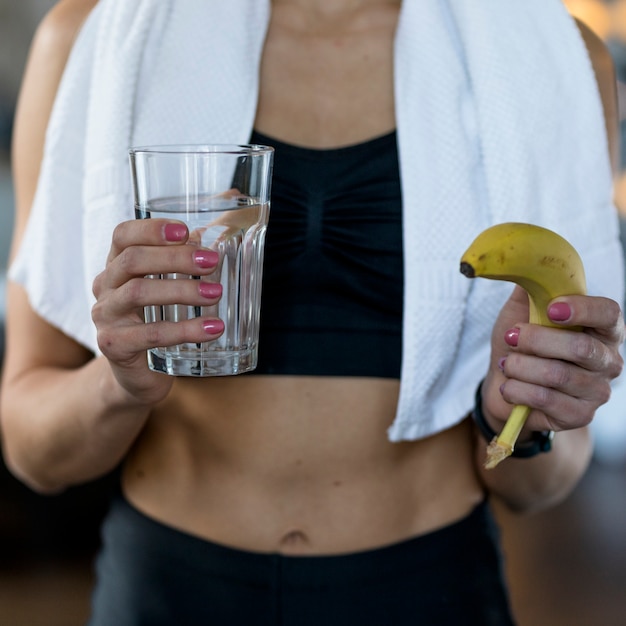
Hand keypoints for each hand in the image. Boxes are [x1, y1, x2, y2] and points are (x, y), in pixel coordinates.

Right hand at [91, 219, 223, 405]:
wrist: (138, 373)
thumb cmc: (159, 320)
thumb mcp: (173, 285)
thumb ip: (195, 248)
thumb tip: (231, 198)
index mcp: (118, 266)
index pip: (122, 235)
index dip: (151, 228)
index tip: (186, 230)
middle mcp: (105, 286)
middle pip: (133, 260)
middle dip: (175, 258)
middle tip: (212, 261)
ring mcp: (106, 316)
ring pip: (138, 294)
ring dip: (182, 291)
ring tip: (216, 295)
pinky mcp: (114, 346)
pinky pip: (149, 334)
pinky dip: (185, 330)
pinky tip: (213, 328)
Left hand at [482, 286, 624, 433]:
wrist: (503, 383)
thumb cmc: (519, 342)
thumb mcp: (521, 310)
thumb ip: (530, 284)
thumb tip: (522, 257)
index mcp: (601, 328)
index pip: (609, 314)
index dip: (583, 309)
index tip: (552, 308)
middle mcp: (608, 360)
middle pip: (580, 347)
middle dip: (537, 340)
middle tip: (510, 336)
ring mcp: (597, 391)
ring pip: (558, 375)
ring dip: (521, 366)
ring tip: (506, 362)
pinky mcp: (579, 416)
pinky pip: (546, 401)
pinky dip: (518, 390)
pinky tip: (508, 384)